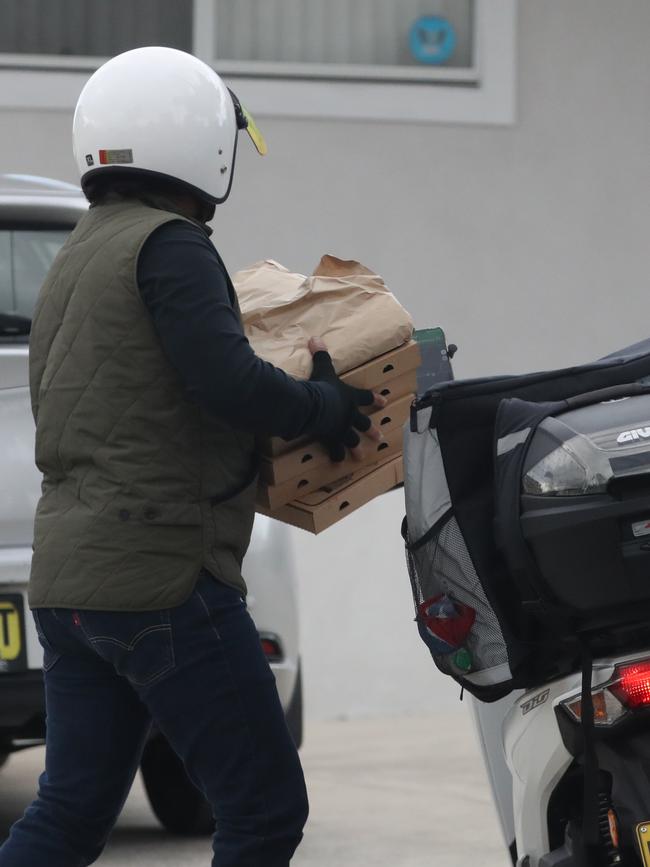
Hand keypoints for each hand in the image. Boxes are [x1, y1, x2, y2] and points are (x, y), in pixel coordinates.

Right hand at [308, 337, 386, 461]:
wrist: (314, 405)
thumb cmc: (321, 386)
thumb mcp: (322, 368)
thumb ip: (320, 354)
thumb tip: (315, 338)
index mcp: (350, 397)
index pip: (367, 396)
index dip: (375, 399)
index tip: (385, 402)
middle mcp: (349, 414)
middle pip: (363, 423)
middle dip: (371, 430)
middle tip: (379, 437)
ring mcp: (342, 428)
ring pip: (352, 440)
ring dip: (357, 448)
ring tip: (361, 456)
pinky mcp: (332, 439)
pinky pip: (335, 449)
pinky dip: (336, 455)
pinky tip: (338, 461)